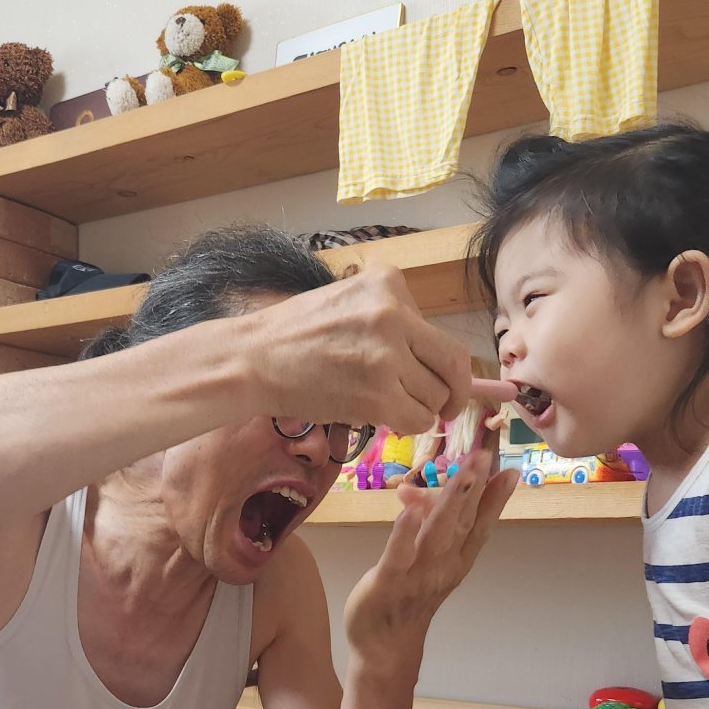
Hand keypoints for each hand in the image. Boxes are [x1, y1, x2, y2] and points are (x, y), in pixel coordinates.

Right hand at [246, 265, 472, 433]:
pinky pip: (418, 419)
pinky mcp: (376, 394)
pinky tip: (389, 419)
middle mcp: (394, 313)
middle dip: (454, 391)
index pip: (438, 329)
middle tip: (447, 407)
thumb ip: (392, 319)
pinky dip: (410, 425)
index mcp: (388, 282)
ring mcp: (386, 355)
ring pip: (436, 396)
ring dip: (420, 408)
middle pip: (452, 363)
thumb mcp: (349, 301)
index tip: (438, 377)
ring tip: (389, 405)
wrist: (253, 358)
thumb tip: (437, 360)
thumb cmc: (295, 335)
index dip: (443, 362)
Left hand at [343, 451, 517, 654]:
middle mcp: (442, 567)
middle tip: (485, 457)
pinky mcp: (387, 582)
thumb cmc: (405, 598)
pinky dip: (405, 533)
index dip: (495, 499)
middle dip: (474, 490)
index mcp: (455, 561)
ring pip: (437, 535)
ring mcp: (417, 575)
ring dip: (450, 504)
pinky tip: (409, 510)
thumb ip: (421, 527)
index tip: (509, 471)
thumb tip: (413, 493)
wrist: (385, 647)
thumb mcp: (420, 559)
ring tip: (463, 475)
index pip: (479, 526)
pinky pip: (398, 555)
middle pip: (462, 524)